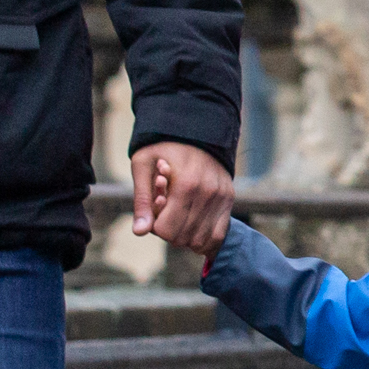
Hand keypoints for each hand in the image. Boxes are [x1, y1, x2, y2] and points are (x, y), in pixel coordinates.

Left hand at [133, 141, 236, 258]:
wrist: (196, 128)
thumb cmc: (163, 147)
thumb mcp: (143, 165)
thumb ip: (142, 200)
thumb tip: (139, 232)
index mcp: (185, 185)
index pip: (167, 230)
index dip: (156, 226)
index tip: (155, 210)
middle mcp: (207, 193)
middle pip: (182, 238)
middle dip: (169, 231)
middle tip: (166, 212)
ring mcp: (221, 197)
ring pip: (200, 240)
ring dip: (185, 235)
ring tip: (180, 215)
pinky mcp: (229, 198)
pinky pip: (218, 234)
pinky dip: (203, 237)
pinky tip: (193, 225)